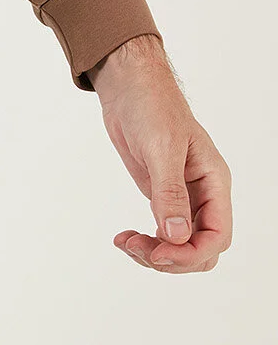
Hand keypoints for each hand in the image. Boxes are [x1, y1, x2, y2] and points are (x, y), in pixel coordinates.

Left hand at [88, 34, 231, 274]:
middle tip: (138, 249)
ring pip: (182, 245)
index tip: (159, 253)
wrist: (128, 86)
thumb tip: (177, 235)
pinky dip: (147, 242)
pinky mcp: (161, 195)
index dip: (192, 253)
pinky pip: (164, 233)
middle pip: (202, 248)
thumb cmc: (151, 105)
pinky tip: (126, 238)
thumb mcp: (162, 147)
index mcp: (214, 181)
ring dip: (156, 253)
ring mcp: (183, 196)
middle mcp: (203, 193)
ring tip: (126, 242)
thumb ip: (170, 192)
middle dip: (173, 258)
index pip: (218, 235)